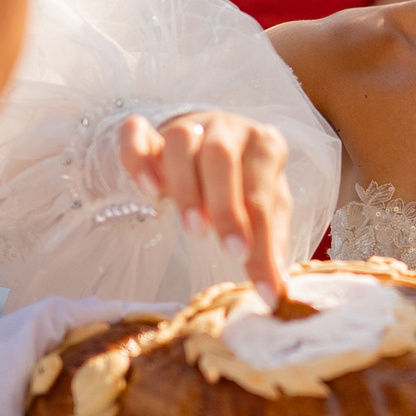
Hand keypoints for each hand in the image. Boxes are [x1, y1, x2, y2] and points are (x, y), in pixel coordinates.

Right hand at [118, 110, 291, 302]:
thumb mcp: (265, 208)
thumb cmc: (244, 182)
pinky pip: (136, 133)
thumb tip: (278, 291)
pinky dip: (138, 158)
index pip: (262, 195)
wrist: (210, 144)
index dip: (263, 241)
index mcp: (265, 146)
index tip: (265, 286)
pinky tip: (148, 190)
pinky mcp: (149, 131)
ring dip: (185, 185)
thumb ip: (269, 242)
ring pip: (180, 142)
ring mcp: (187, 124)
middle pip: (222, 157)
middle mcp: (227, 129)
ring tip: (194, 228)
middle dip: (226, 206)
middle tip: (229, 251)